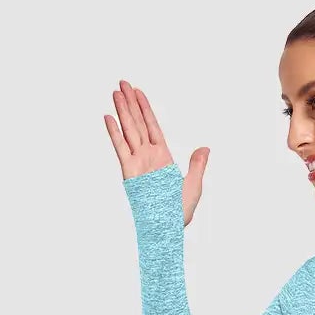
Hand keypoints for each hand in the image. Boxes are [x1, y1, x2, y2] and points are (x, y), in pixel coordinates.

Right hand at [104, 78, 209, 227]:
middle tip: (122, 83)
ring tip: (116, 93)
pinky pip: (121, 148)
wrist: (166, 230)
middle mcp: (147, 156)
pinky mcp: (129, 172)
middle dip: (130, 103)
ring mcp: (137, 163)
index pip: (152, 126)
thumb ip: (197, 165)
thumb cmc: (179, 213)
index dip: (145, 108)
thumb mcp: (194, 186)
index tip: (138, 92)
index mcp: (162, 157)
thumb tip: (205, 148)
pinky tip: (109, 117)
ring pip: (129, 130)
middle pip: (137, 123)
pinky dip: (115, 133)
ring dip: (122, 111)